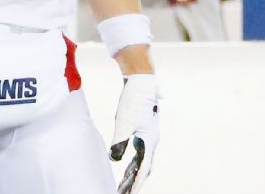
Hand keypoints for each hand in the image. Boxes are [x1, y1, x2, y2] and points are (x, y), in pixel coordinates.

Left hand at [109, 74, 159, 193]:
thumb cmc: (133, 100)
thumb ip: (119, 141)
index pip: (144, 168)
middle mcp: (150, 141)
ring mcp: (146, 136)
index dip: (137, 183)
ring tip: (122, 186)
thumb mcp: (124, 121)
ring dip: (131, 174)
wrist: (140, 81)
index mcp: (149, 141)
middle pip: (142, 167)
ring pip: (140, 161)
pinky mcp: (141, 131)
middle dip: (133, 182)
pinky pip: (137, 152)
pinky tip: (123, 167)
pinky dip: (131, 162)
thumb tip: (114, 160)